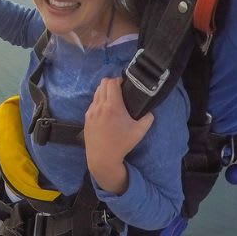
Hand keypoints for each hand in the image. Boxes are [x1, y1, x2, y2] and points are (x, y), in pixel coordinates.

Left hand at [84, 77, 154, 193]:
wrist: (102, 157)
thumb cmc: (121, 144)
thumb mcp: (139, 132)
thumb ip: (147, 119)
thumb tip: (150, 112)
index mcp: (112, 106)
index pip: (112, 83)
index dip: (119, 80)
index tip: (124, 84)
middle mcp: (100, 106)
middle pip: (103, 83)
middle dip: (112, 83)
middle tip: (120, 89)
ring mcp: (91, 111)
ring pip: (96, 92)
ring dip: (104, 91)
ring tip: (113, 98)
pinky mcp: (87, 117)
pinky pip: (93, 102)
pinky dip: (99, 101)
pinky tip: (106, 109)